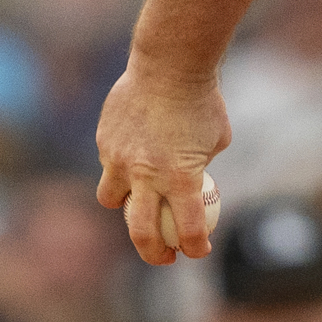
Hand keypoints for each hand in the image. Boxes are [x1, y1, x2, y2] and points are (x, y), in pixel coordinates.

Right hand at [94, 60, 232, 265]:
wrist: (168, 65)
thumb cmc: (202, 102)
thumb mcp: (216, 141)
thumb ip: (200, 166)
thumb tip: (195, 185)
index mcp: (181, 178)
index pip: (187, 230)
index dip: (194, 248)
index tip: (198, 250)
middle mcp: (147, 175)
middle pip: (141, 232)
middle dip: (153, 253)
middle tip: (164, 255)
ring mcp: (120, 159)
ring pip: (112, 200)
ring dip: (125, 208)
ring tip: (138, 203)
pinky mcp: (104, 142)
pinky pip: (108, 166)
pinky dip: (119, 168)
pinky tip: (133, 155)